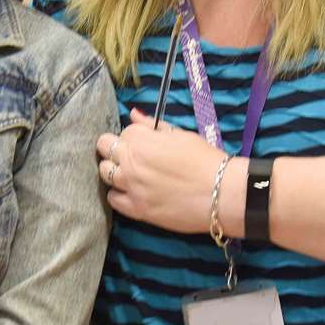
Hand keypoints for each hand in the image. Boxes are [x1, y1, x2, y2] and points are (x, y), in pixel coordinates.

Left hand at [96, 108, 242, 233]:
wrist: (220, 193)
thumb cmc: (204, 159)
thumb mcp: (180, 135)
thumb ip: (152, 125)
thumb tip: (134, 114)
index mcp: (141, 140)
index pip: (123, 132)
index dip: (134, 136)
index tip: (145, 143)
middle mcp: (130, 162)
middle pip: (104, 148)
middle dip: (114, 148)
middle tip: (131, 156)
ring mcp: (130, 187)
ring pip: (104, 174)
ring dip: (114, 171)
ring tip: (131, 174)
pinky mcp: (136, 210)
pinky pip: (113, 199)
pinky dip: (119, 194)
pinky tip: (132, 192)